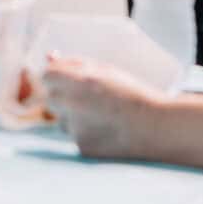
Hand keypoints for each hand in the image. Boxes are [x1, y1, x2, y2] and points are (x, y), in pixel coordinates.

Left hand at [42, 54, 164, 160]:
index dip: (58, 77)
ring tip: (103, 116)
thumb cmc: (131, 93)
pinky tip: (107, 131)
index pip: (47, 75)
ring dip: (74, 117)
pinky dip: (86, 133)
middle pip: (51, 98)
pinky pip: (75, 137)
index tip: (70, 80)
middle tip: (88, 98)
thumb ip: (74, 62)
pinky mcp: (81, 147)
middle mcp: (73, 104)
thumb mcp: (105, 70)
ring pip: (63, 120)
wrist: (155, 127)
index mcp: (79, 80)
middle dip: (64, 97)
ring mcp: (76, 128)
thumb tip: (48, 56)